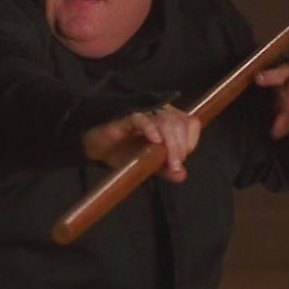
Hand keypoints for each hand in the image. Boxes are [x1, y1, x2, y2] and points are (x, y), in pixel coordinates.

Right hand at [82, 105, 201, 182]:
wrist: (97, 148)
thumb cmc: (125, 151)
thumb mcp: (149, 164)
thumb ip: (166, 170)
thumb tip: (181, 175)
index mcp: (169, 120)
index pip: (190, 124)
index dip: (190, 142)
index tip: (179, 161)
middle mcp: (158, 113)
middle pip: (179, 124)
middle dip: (180, 147)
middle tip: (173, 166)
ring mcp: (143, 114)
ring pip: (164, 121)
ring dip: (170, 143)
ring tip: (166, 162)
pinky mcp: (125, 117)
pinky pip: (141, 118)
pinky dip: (150, 129)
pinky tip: (154, 141)